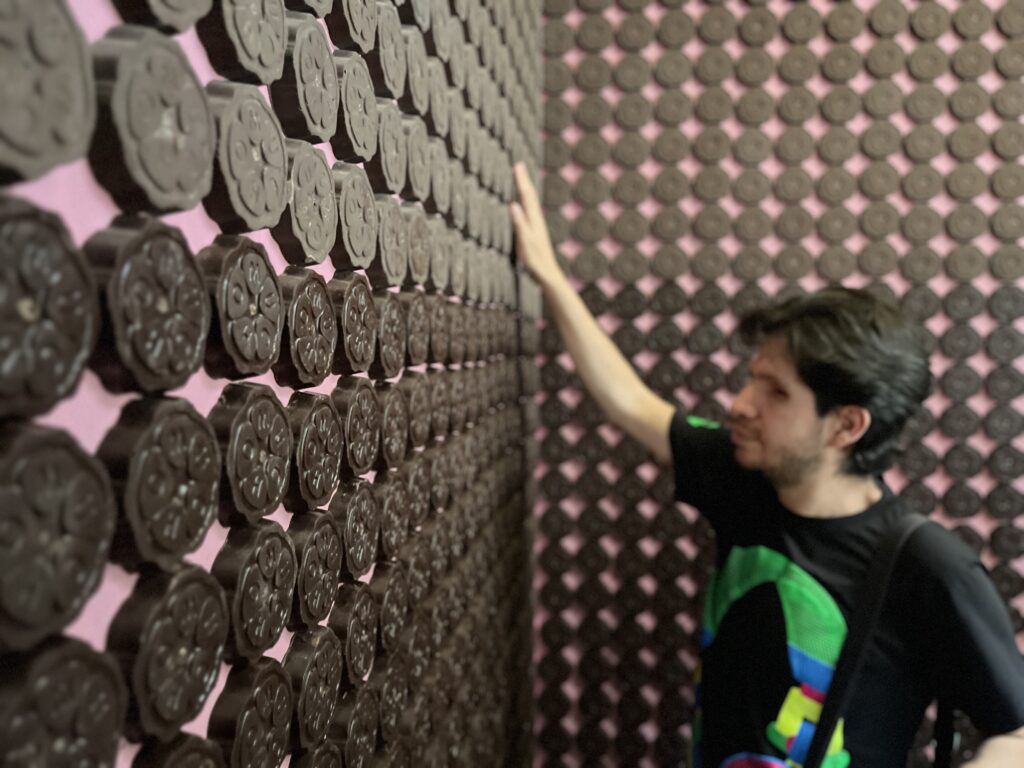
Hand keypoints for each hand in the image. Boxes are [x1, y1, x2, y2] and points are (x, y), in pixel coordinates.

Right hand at [509, 162, 565, 290]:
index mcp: (534, 220)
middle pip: (530, 196)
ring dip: (525, 189)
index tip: (517, 165)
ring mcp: (537, 225)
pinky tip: (523, 203)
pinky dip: (525, 202)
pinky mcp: (535, 231)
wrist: (548, 274)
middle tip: (518, 165)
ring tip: (521, 179)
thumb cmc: (536, 261)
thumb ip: (520, 224)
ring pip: (531, 202)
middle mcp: (537, 220)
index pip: (526, 196)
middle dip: (524, 180)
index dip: (521, 180)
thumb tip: (513, 204)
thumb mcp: (525, 243)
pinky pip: (529, 211)